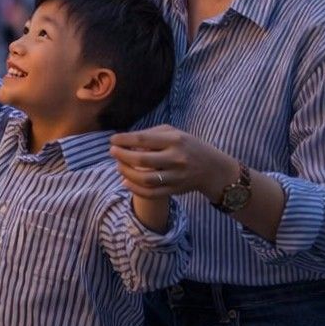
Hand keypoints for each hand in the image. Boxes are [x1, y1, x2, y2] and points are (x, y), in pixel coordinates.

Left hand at [109, 125, 239, 200]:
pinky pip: (152, 193)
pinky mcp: (176, 190)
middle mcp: (176, 158)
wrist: (212, 168)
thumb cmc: (187, 145)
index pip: (143, 140)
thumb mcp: (174, 132)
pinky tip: (125, 182)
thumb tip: (126, 140)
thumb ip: (151, 134)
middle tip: (112, 152)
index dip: (124, 140)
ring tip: (118, 166)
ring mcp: (177, 176)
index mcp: (175, 140)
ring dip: (127, 173)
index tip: (112, 140)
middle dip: (122, 156)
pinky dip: (136, 190)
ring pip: (145, 179)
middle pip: (142, 160)